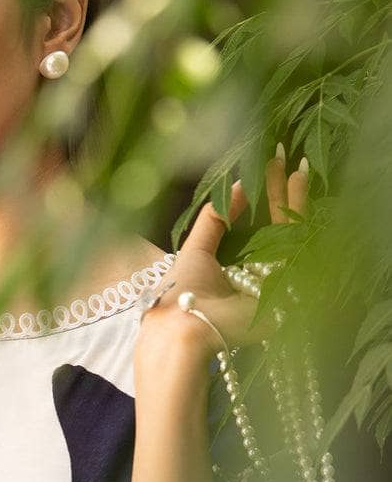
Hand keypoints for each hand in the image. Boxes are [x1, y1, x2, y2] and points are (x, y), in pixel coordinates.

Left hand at [137, 146, 308, 364]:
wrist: (189, 326)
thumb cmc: (183, 291)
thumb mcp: (195, 248)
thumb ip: (215, 218)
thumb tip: (237, 184)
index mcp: (234, 269)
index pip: (253, 228)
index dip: (258, 198)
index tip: (263, 167)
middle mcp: (256, 274)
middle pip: (273, 226)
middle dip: (277, 190)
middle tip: (282, 155)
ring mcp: (275, 278)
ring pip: (289, 230)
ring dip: (292, 195)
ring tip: (293, 162)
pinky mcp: (289, 281)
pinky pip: (296, 240)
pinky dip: (297, 209)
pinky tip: (297, 180)